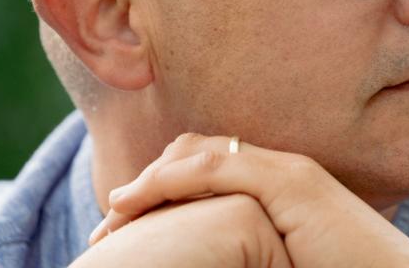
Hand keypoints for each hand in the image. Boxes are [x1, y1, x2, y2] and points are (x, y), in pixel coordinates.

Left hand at [89, 133, 408, 267]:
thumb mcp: (284, 261)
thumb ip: (254, 251)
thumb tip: (222, 260)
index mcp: (279, 188)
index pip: (208, 166)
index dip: (163, 186)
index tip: (126, 221)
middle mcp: (282, 169)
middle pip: (198, 152)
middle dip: (150, 180)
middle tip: (113, 219)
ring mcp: (289, 171)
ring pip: (200, 156)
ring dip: (151, 180)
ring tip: (115, 213)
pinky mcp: (296, 183)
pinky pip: (218, 169)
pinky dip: (171, 180)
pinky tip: (135, 200)